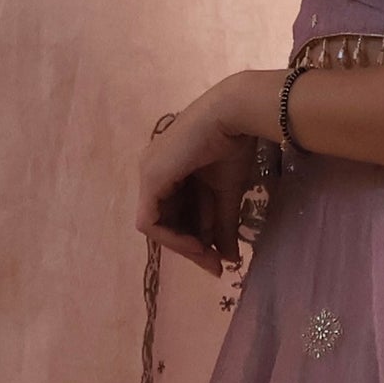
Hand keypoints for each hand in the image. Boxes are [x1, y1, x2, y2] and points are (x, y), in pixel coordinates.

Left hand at [135, 79, 275, 271]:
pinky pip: (150, 222)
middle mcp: (152, 173)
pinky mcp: (150, 179)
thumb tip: (230, 259)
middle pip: (165, 224)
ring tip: (211, 257)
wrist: (235, 117)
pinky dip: (173, 238)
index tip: (219, 259)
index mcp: (168, 173)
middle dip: (192, 248)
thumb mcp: (227, 194)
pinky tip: (197, 244)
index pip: (174, 216)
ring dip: (185, 246)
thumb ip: (223, 225)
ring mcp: (148, 175)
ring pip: (156, 227)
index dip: (194, 241)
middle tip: (216, 266)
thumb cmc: (234, 145)